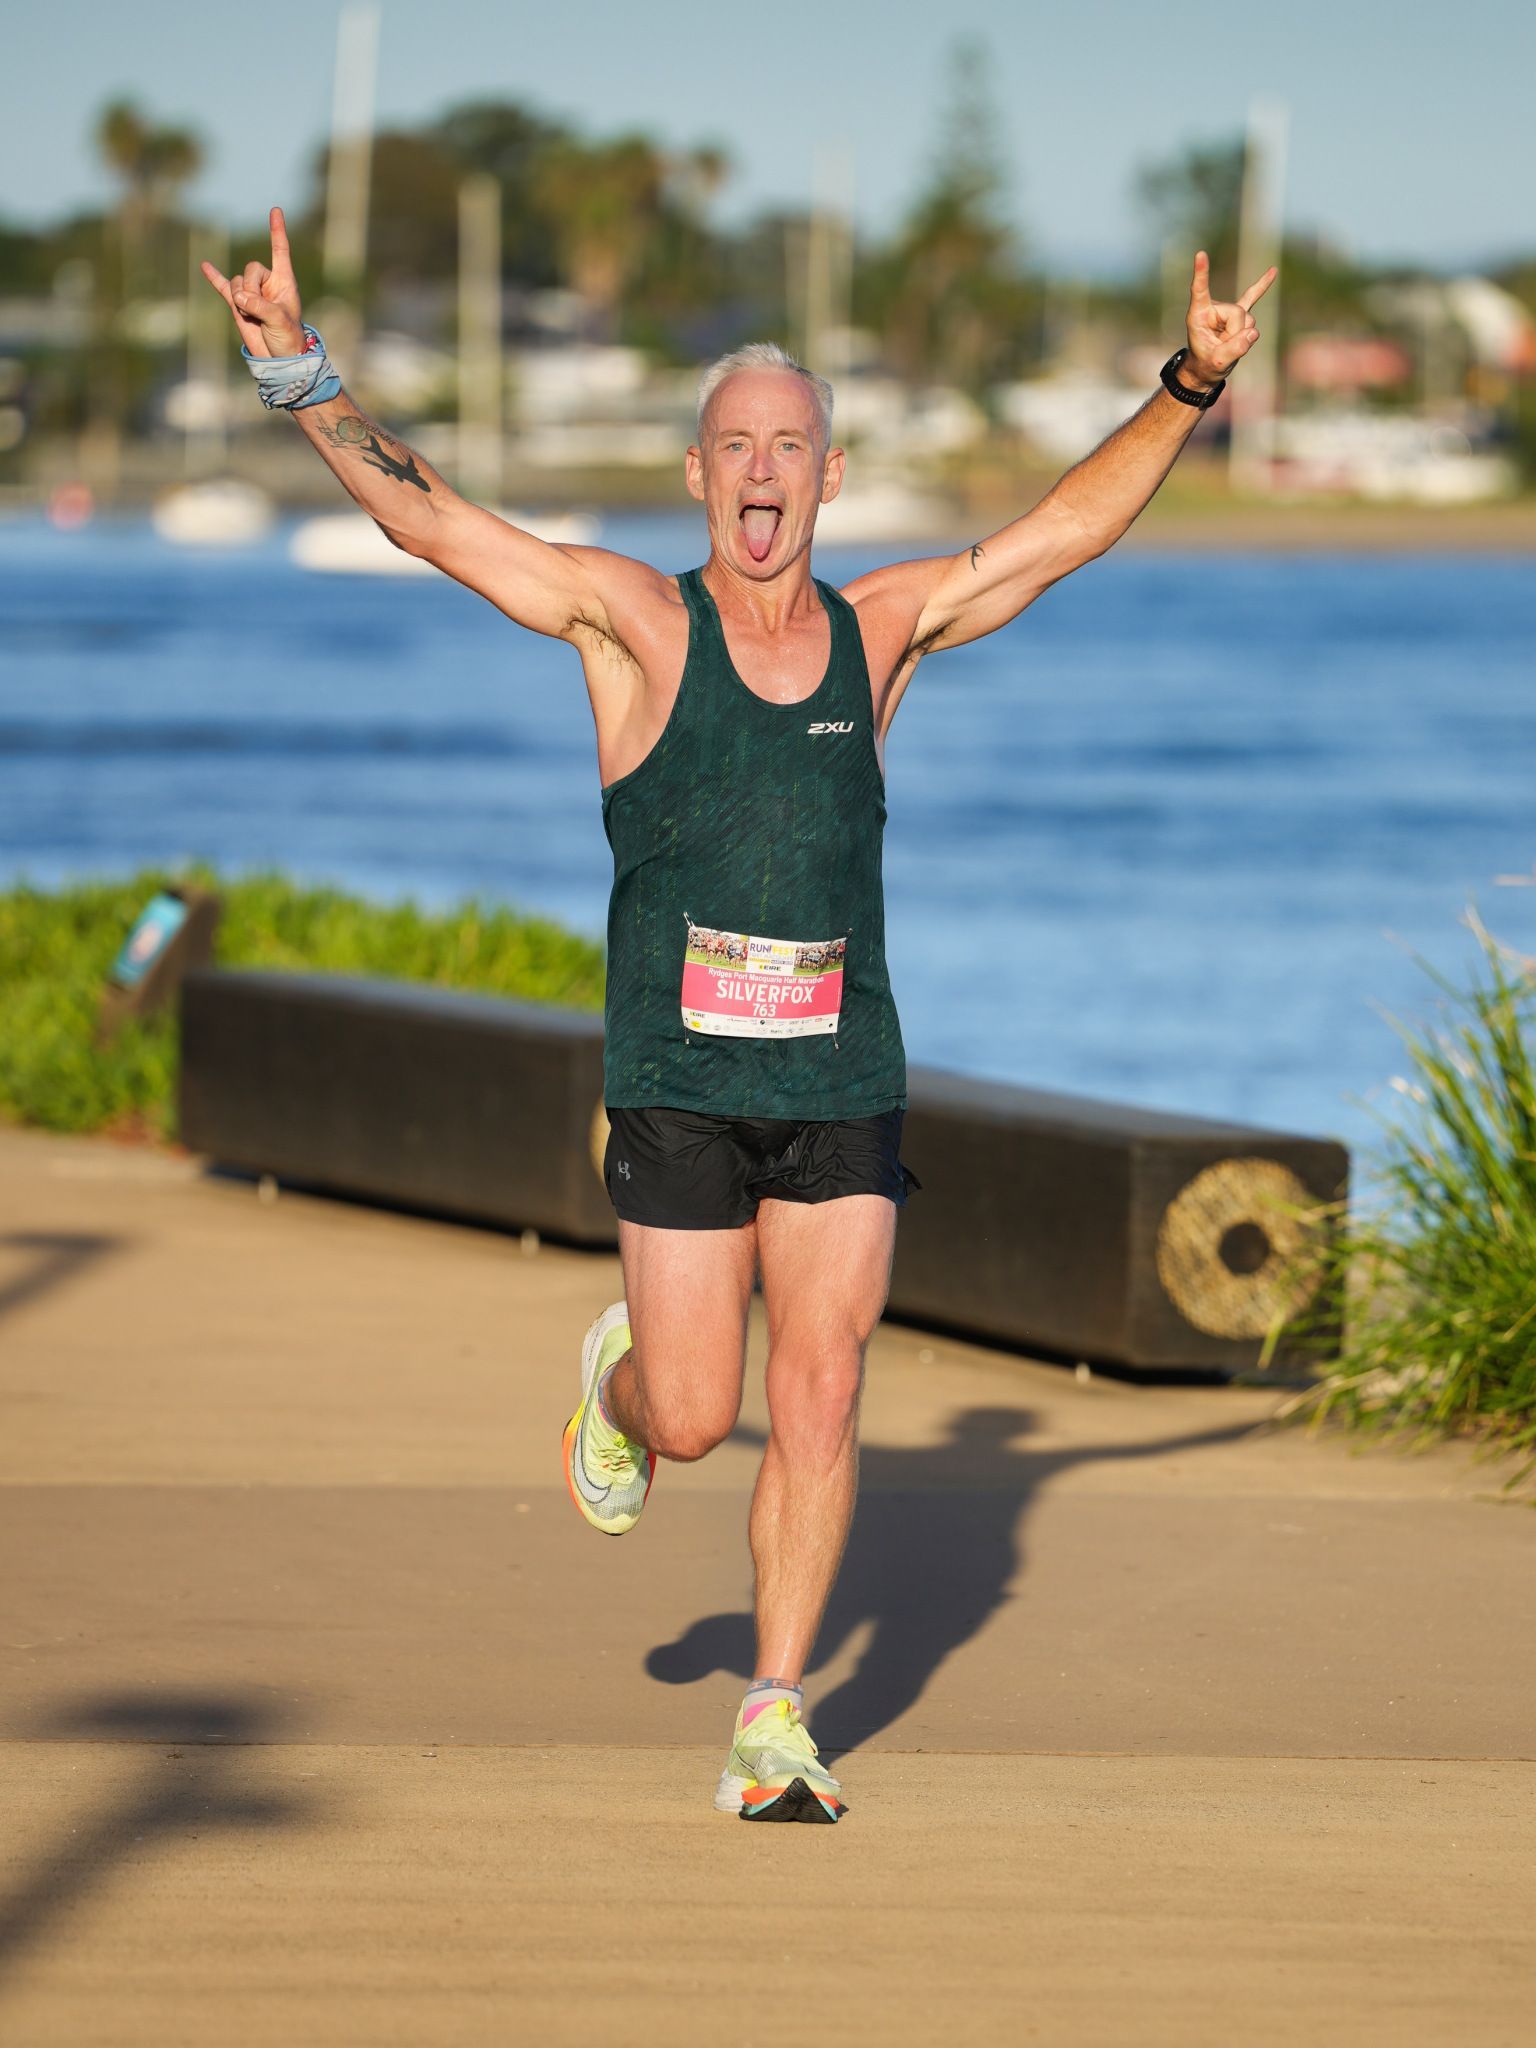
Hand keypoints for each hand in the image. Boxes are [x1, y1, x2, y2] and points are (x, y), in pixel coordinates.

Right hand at [200, 206, 305, 358]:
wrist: (278, 359)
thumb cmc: (288, 339)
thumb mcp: (279, 321)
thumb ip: (259, 305)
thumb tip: (237, 296)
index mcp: (283, 282)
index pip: (280, 251)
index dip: (277, 231)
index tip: (275, 210)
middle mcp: (267, 283)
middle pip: (251, 268)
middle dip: (251, 288)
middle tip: (259, 311)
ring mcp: (251, 292)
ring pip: (237, 282)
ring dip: (240, 300)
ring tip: (252, 317)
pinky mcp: (237, 303)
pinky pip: (223, 286)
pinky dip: (214, 277)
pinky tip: (204, 266)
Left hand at [1182, 249, 1276, 385]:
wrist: (1208, 369)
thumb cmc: (1206, 365)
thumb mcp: (1218, 363)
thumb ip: (1235, 350)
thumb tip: (1254, 332)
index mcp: (1198, 315)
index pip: (1200, 290)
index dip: (1201, 274)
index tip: (1200, 254)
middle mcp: (1213, 308)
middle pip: (1238, 313)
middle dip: (1237, 334)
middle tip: (1224, 347)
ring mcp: (1227, 310)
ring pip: (1248, 318)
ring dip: (1244, 336)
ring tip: (1229, 345)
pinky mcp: (1238, 314)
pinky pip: (1253, 297)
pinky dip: (1263, 285)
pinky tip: (1273, 271)